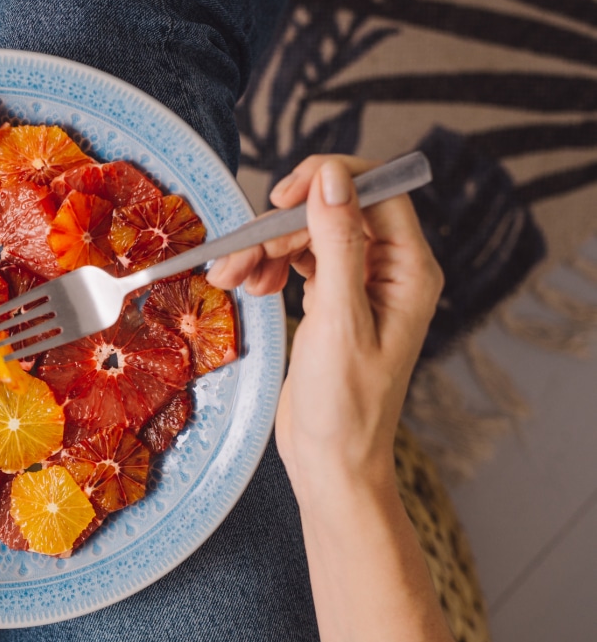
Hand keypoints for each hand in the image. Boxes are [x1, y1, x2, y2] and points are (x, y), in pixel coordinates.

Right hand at [208, 156, 442, 501]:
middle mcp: (390, 271)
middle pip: (332, 213)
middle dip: (280, 228)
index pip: (376, 192)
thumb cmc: (345, 405)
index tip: (280, 198)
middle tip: (237, 255)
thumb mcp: (338, 320)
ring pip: (308, 237)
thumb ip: (337, 244)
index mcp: (410, 270)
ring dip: (265, 249)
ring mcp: (360, 286)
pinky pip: (298, 262)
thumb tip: (332, 179)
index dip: (327, 182)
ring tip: (231, 278)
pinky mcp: (332, 302)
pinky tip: (249, 287)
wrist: (331, 462)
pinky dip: (269, 267)